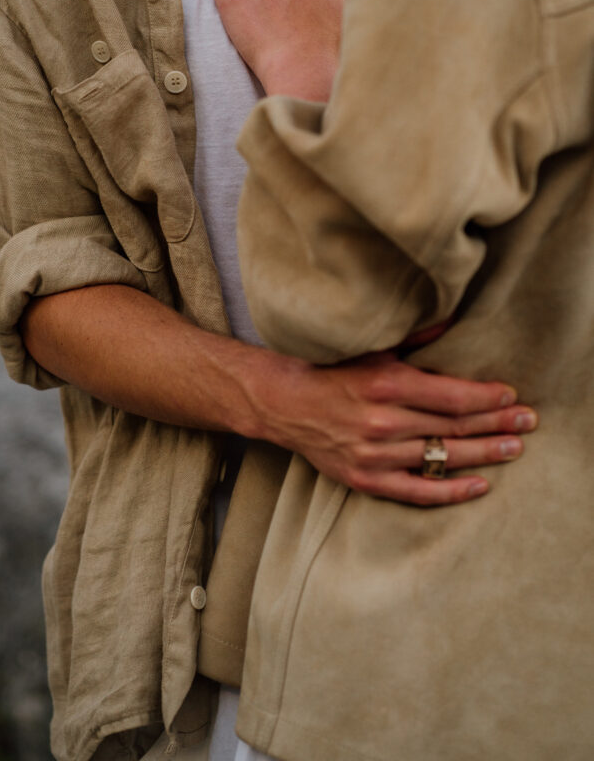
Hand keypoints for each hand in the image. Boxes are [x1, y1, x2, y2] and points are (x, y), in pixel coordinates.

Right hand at [251, 351, 536, 505]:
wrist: (285, 403)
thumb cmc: (333, 370)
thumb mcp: (374, 347)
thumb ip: (416, 339)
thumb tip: (454, 322)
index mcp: (387, 384)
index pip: (454, 396)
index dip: (488, 398)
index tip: (512, 396)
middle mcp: (383, 421)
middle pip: (455, 426)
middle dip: (497, 424)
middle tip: (527, 422)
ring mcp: (375, 455)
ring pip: (443, 457)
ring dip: (484, 454)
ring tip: (514, 450)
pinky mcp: (366, 479)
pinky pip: (417, 491)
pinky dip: (451, 490)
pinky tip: (479, 484)